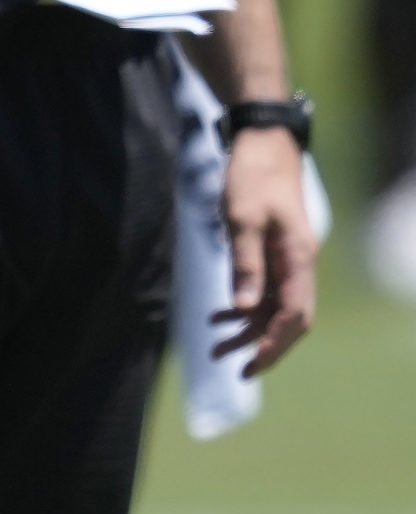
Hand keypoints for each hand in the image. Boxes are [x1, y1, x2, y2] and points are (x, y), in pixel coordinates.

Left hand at [214, 127, 315, 374]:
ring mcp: (287, 259)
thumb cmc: (253, 176)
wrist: (262, 142)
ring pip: (273, 308)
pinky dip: (243, 307)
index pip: (295, 315)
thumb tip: (245, 309)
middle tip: (235, 371)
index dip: (275, 344)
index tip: (251, 366)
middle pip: (290, 320)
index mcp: (298, 257)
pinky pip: (264, 291)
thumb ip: (245, 264)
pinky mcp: (273, 252)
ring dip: (247, 330)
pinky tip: (219, 317)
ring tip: (215, 349)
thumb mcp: (243, 219)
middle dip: (264, 346)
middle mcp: (298, 263)